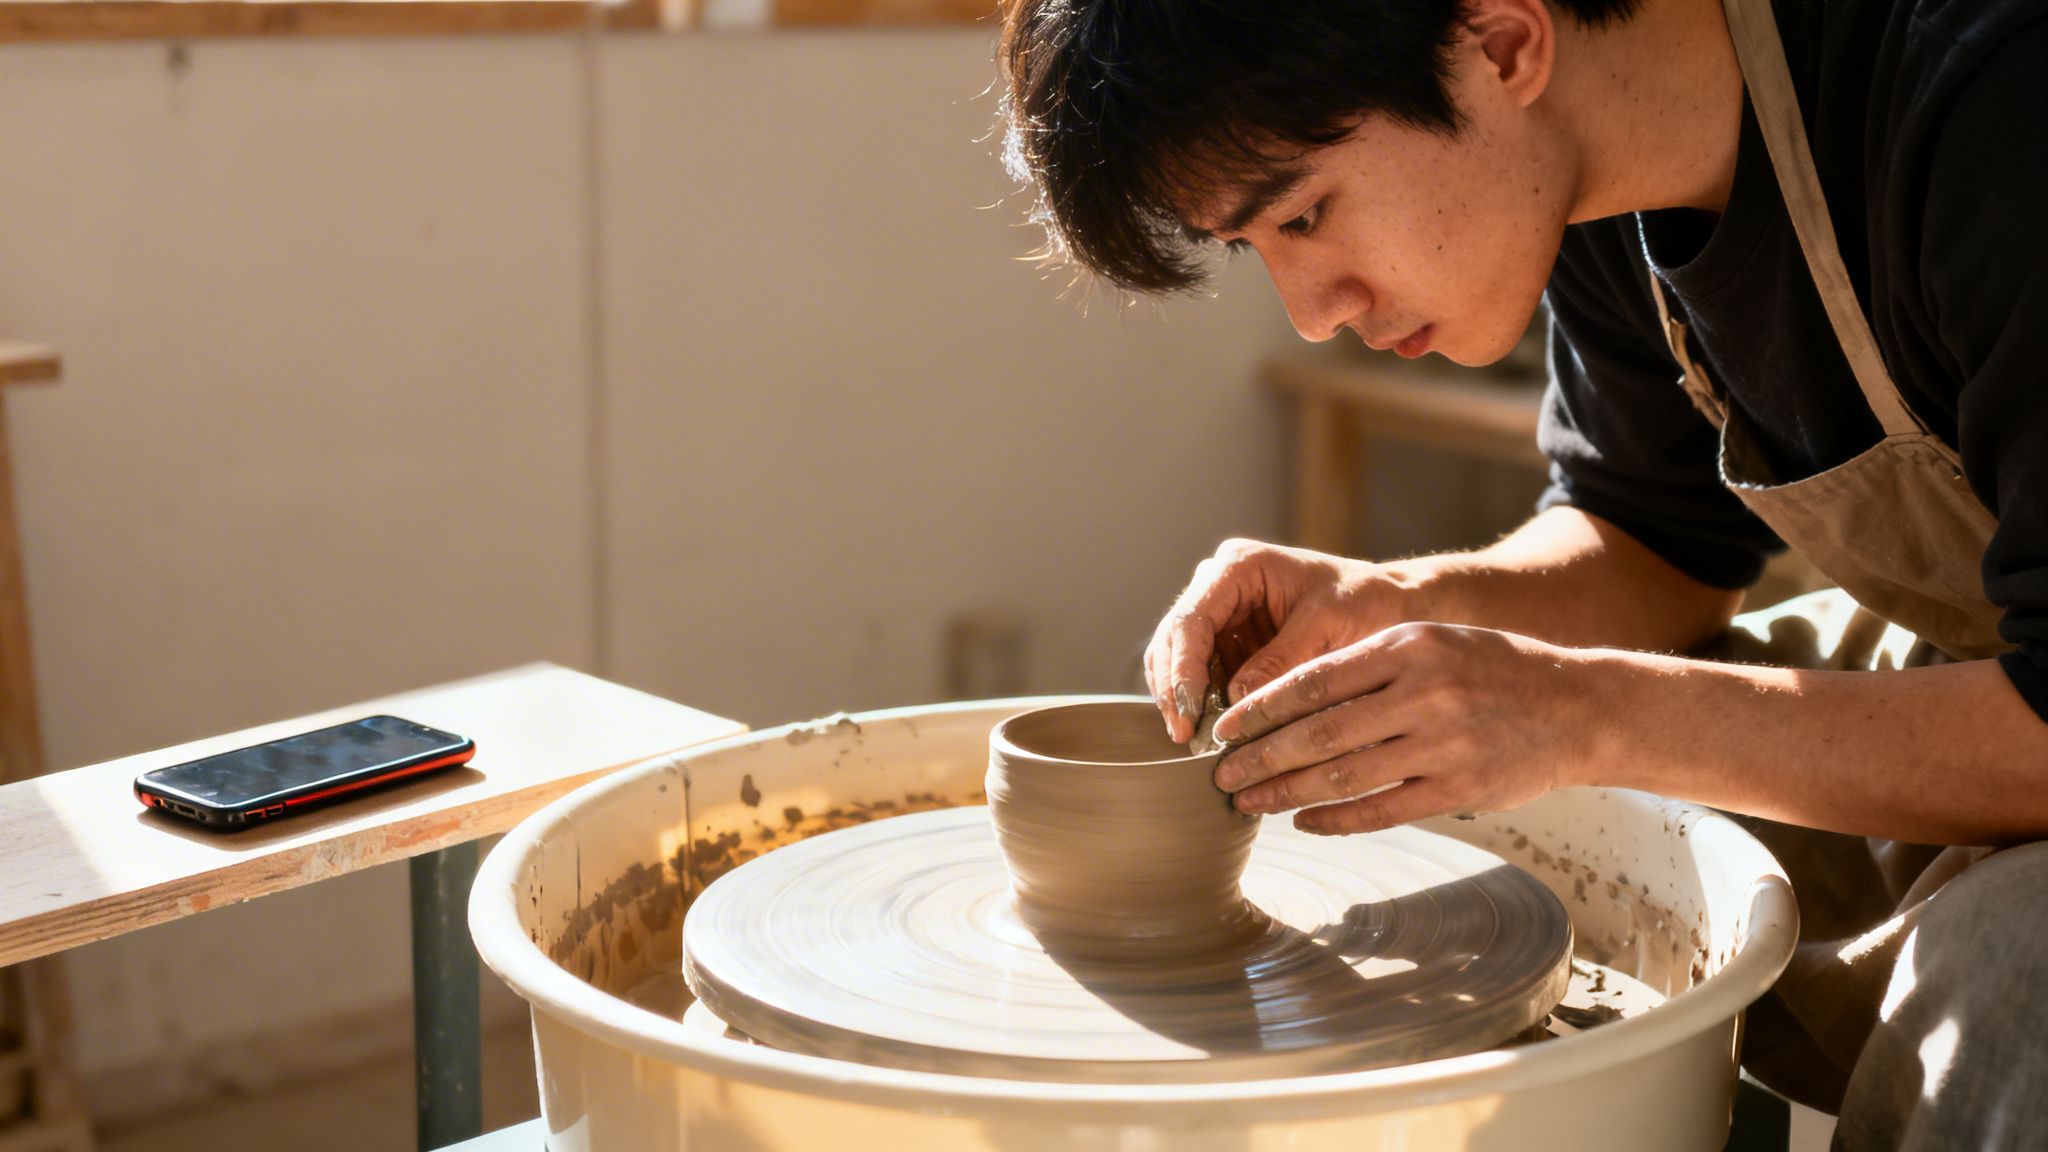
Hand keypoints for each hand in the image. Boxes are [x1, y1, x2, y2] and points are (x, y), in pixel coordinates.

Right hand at [1144, 539, 1427, 741]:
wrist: (1392, 606)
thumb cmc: (1367, 602)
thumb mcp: (1329, 625)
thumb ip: (1282, 659)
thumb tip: (1235, 701)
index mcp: (1239, 566)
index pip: (1191, 619)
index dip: (1182, 669)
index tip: (1188, 713)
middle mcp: (1220, 587)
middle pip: (1173, 640)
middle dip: (1175, 690)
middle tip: (1184, 737)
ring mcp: (1223, 616)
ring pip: (1178, 662)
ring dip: (1183, 702)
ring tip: (1196, 743)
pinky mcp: (1231, 646)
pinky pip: (1203, 678)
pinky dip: (1203, 706)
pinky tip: (1213, 735)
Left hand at [1209, 622, 1605, 833]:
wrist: (1581, 707)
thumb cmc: (1494, 671)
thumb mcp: (1434, 643)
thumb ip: (1370, 665)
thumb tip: (1287, 699)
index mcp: (1408, 646)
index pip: (1315, 680)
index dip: (1261, 708)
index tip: (1224, 728)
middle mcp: (1423, 692)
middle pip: (1320, 732)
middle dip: (1260, 757)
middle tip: (1220, 775)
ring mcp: (1444, 745)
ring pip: (1345, 775)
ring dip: (1287, 793)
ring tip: (1249, 803)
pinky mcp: (1461, 790)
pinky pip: (1383, 809)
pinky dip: (1336, 819)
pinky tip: (1303, 821)